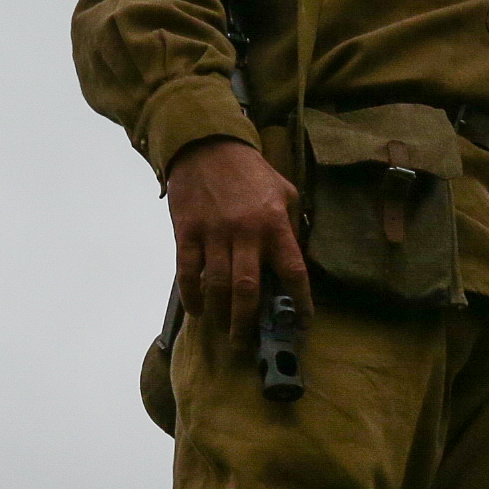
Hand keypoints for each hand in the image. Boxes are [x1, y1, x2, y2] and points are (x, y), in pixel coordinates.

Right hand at [163, 136, 307, 336]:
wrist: (207, 144)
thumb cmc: (250, 171)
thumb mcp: (284, 190)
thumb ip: (293, 224)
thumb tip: (299, 257)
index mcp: (275, 223)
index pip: (293, 271)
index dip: (300, 302)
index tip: (301, 324)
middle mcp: (246, 232)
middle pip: (248, 289)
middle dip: (247, 323)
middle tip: (245, 344)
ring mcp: (214, 233)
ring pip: (217, 286)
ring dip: (219, 315)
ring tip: (222, 331)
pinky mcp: (187, 231)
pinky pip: (187, 272)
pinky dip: (192, 296)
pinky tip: (197, 311)